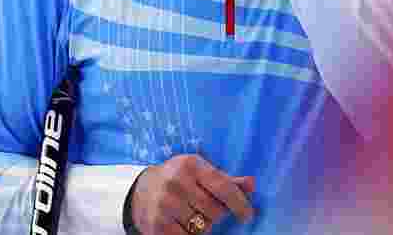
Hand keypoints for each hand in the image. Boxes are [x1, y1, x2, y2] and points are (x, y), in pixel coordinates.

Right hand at [129, 154, 255, 233]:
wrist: (140, 190)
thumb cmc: (178, 178)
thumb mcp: (199, 171)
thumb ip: (226, 179)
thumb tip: (252, 184)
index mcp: (191, 165)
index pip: (223, 186)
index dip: (239, 203)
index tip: (248, 215)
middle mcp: (176, 182)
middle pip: (215, 210)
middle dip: (217, 214)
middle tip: (207, 209)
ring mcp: (165, 204)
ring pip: (203, 227)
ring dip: (204, 225)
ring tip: (192, 214)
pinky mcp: (158, 225)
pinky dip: (190, 234)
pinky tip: (183, 223)